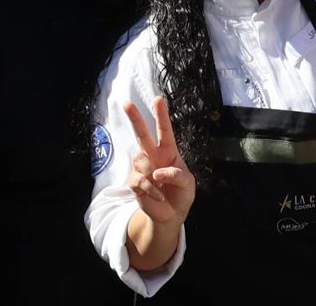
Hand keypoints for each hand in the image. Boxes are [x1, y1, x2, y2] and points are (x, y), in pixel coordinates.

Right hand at [126, 96, 195, 225]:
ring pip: (140, 158)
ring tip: (161, 186)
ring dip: (153, 173)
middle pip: (142, 134)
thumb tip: (158, 173)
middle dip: (135, 118)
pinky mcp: (134, 182)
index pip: (164, 131)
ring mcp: (142, 168)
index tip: (158, 99)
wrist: (171, 215)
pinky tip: (159, 197)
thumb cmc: (181, 194)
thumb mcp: (188, 183)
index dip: (161, 115)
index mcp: (168, 152)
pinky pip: (140, 180)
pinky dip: (152, 190)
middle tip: (127, 103)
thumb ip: (178, 174)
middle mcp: (152, 156)